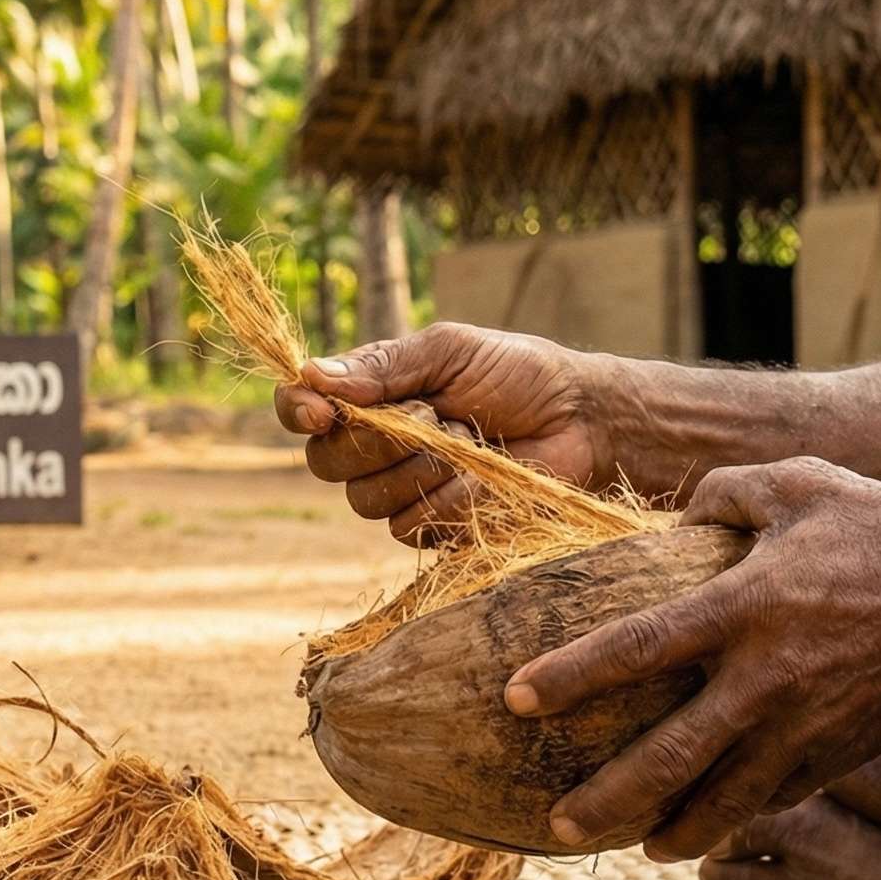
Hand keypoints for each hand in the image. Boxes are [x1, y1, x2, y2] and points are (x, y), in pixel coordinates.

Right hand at [274, 323, 607, 544]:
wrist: (582, 424)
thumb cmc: (519, 375)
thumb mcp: (450, 351)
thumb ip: (384, 365)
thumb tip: (311, 373)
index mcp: (369, 394)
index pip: (300, 407)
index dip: (298, 411)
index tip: (323, 412)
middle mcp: (373, 446)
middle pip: (325, 462)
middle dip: (377, 442)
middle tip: (434, 414)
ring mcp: (400, 491)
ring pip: (366, 501)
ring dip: (422, 469)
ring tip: (470, 441)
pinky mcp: (432, 529)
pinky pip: (411, 526)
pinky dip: (452, 498)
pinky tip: (484, 477)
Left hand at [503, 457, 880, 859]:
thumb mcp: (800, 483)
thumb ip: (724, 493)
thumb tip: (676, 519)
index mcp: (745, 606)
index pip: (637, 647)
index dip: (571, 676)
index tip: (514, 698)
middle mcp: (768, 680)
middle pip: (670, 757)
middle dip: (608, 799)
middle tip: (558, 825)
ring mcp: (807, 729)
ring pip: (724, 802)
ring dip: (672, 832)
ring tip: (629, 847)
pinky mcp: (839, 757)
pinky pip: (773, 799)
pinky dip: (735, 818)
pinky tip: (702, 827)